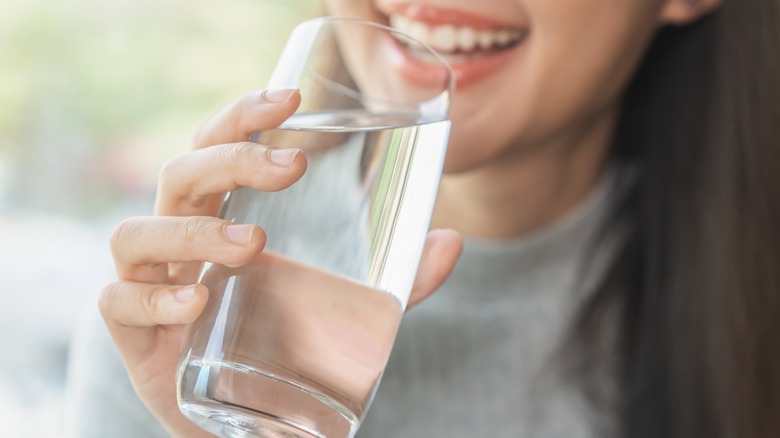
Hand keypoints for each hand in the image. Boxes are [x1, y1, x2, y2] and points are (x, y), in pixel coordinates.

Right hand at [99, 89, 461, 436]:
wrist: (240, 418)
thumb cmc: (279, 345)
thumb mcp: (345, 307)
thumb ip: (397, 281)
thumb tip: (451, 242)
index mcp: (220, 217)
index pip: (215, 148)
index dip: (241, 117)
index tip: (288, 101)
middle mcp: (179, 241)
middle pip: (178, 176)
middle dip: (230, 161)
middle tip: (291, 170)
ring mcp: (149, 284)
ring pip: (136, 233)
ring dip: (193, 229)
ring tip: (253, 243)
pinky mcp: (132, 335)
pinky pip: (118, 303)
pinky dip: (154, 297)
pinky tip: (198, 302)